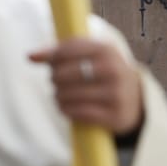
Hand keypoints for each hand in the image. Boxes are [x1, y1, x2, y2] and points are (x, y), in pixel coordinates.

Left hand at [29, 37, 143, 136]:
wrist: (135, 100)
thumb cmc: (102, 73)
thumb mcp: (89, 56)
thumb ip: (60, 52)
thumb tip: (30, 56)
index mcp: (107, 50)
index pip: (67, 50)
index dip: (50, 56)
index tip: (43, 61)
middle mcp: (114, 70)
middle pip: (63, 74)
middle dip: (54, 78)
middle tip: (56, 81)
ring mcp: (116, 94)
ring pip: (68, 95)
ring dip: (58, 96)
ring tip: (60, 94)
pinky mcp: (114, 116)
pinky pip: (76, 112)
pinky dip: (65, 109)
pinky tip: (66, 106)